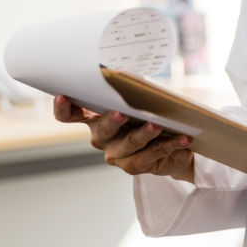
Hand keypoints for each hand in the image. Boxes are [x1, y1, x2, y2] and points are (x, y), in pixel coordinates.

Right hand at [52, 95, 195, 181]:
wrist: (173, 145)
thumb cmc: (150, 114)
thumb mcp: (139, 100)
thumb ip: (130, 92)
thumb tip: (133, 79)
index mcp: (95, 117)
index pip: (70, 114)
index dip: (63, 107)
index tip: (64, 95)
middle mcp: (100, 137)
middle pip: (101, 130)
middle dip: (112, 120)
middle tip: (122, 112)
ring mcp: (115, 154)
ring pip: (128, 144)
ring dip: (144, 134)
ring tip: (158, 125)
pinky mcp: (133, 167)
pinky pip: (151, 155)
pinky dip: (169, 145)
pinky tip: (183, 139)